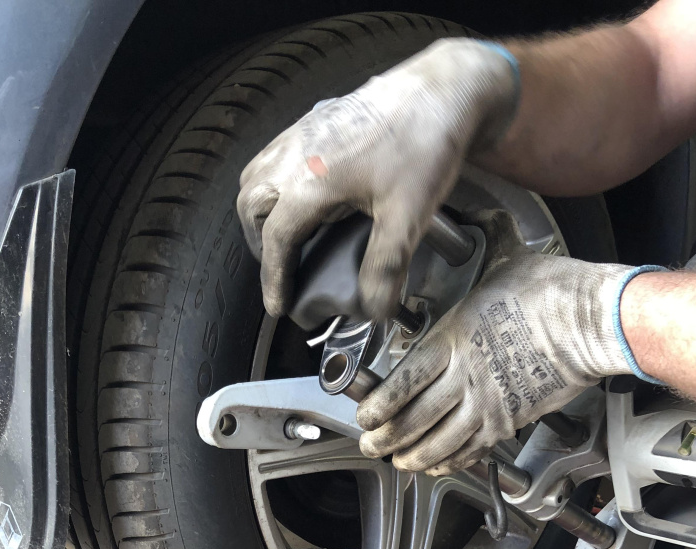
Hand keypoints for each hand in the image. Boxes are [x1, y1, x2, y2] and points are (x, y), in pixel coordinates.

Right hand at [237, 38, 517, 319]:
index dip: (274, 279)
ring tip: (283, 236)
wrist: (444, 90)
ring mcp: (303, 131)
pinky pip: (274, 154)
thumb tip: (374, 311)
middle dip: (260, 244)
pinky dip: (273, 182)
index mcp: (310, 181)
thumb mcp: (407, 217)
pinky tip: (300, 195)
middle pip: (252, 206)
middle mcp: (296, 153)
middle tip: (280, 271)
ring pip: (256, 175)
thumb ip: (385, 268)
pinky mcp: (316, 119)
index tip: (277, 306)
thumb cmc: (424, 145)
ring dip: (260, 211)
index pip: (277, 240)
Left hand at [356, 249, 643, 473]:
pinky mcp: (511, 420)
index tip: (365, 414)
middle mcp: (466, 377)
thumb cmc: (554, 292)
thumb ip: (484, 247)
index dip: (378, 406)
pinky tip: (437, 464)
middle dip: (385, 438)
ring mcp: (488, 403)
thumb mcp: (506, 262)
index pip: (403, 383)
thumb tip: (480, 221)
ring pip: (439, 442)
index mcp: (454, 339)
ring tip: (397, 461)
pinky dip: (451, 460)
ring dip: (412, 456)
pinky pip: (473, 450)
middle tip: (370, 444)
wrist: (594, 323)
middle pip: (413, 420)